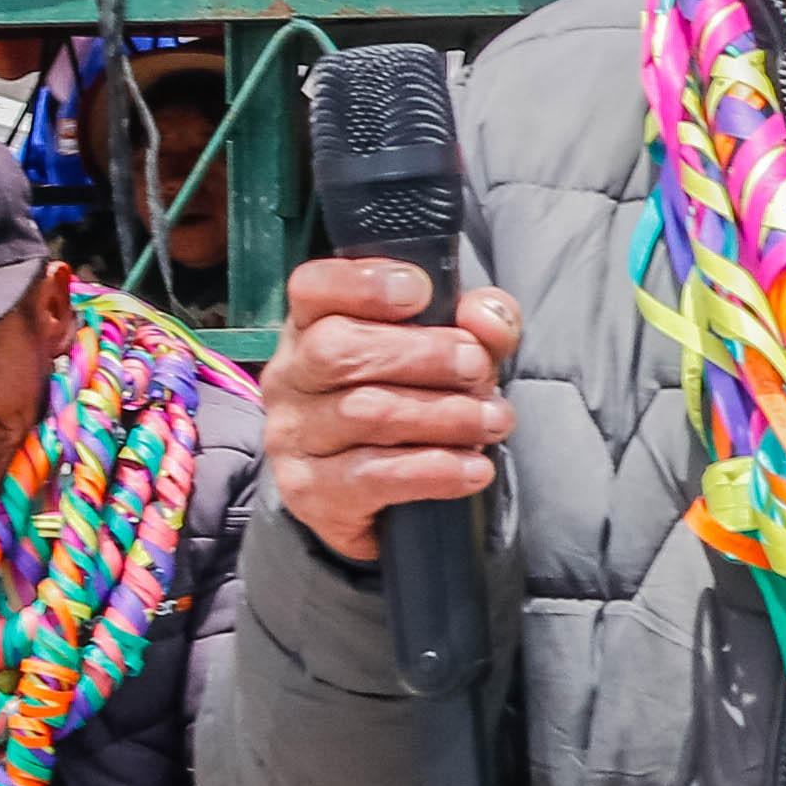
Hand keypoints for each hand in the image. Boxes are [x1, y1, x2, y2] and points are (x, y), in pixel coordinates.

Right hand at [265, 255, 517, 559]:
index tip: (421, 292)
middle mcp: (291, 377)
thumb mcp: (451, 353)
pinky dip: (434, 470)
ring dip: (444, 414)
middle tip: (478, 369)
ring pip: (363, 413)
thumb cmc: (415, 403)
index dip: (363, 283)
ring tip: (493, 421)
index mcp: (312, 325)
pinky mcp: (309, 493)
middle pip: (338, 349)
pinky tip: (475, 469)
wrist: (382, 502)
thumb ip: (477, 325)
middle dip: (423, 355)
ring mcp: (293, 437)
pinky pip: (371, 476)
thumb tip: (487, 315)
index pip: (313, 288)